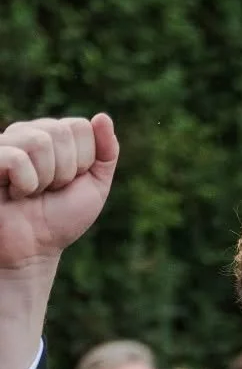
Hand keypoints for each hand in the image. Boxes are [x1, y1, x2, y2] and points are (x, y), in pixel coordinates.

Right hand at [0, 116, 118, 272]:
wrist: (32, 250)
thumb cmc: (59, 220)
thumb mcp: (94, 189)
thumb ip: (105, 154)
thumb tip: (103, 117)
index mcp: (53, 137)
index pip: (80, 127)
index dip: (82, 163)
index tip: (68, 184)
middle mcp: (28, 133)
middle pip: (60, 131)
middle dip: (64, 172)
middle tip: (48, 191)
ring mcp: (6, 143)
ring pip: (39, 141)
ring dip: (44, 179)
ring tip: (30, 192)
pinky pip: (16, 158)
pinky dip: (25, 183)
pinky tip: (14, 192)